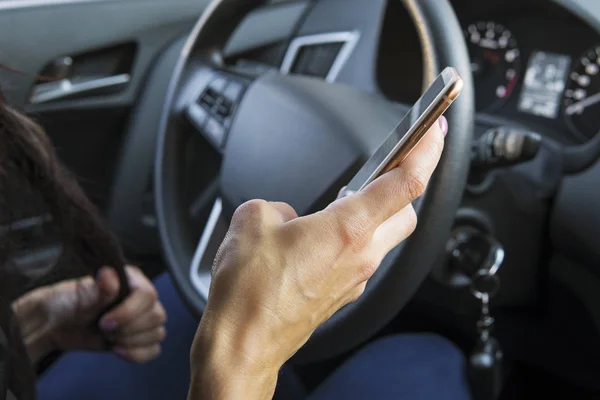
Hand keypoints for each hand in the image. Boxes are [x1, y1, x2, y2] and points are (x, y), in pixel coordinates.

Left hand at [13, 266, 166, 363]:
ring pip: (157, 333)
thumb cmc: (68, 302)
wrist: (57, 323)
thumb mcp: (81, 294)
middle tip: (104, 329)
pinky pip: (154, 349)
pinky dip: (138, 354)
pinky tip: (118, 350)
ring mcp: (142, 318)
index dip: (129, 313)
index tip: (104, 322)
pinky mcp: (139, 337)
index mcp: (132, 280)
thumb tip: (109, 274)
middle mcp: (142, 297)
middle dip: (129, 329)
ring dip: (132, 342)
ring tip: (110, 339)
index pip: (148, 296)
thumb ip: (101, 288)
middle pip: (156, 316)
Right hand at [189, 117, 446, 398]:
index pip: (406, 182)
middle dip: (405, 184)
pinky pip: (360, 258)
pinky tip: (324, 237)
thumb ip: (275, 208)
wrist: (244, 343)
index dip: (427, 150)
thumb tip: (286, 216)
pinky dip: (352, 240)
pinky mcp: (341, 293)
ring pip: (385, 237)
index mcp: (346, 229)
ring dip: (378, 214)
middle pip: (406, 212)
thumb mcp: (251, 223)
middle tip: (394, 165)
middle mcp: (360, 255)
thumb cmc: (250, 293)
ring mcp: (353, 278)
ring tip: (352, 200)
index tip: (435, 129)